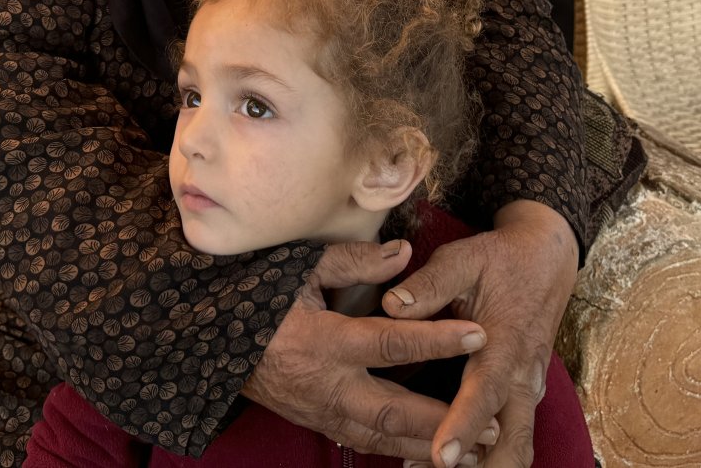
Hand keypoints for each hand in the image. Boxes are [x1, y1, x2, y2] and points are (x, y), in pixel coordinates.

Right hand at [244, 239, 490, 462]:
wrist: (208, 341)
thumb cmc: (257, 298)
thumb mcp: (300, 268)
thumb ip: (354, 262)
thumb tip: (404, 253)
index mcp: (324, 341)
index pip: (391, 342)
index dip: (437, 339)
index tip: (479, 335)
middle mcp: (325, 385)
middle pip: (394, 410)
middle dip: (445, 418)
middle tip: (493, 423)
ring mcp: (320, 411)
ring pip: (382, 438)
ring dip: (429, 443)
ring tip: (476, 450)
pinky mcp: (317, 423)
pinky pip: (364, 443)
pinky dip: (399, 450)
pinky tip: (429, 452)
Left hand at [383, 202, 578, 467]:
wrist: (546, 258)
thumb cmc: (500, 259)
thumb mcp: (463, 258)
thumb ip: (429, 284)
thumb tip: (392, 307)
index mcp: (505, 344)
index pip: (485, 393)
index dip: (463, 426)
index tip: (442, 456)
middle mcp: (522, 376)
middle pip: (512, 441)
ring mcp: (527, 389)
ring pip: (515, 447)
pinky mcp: (523, 394)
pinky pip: (511, 437)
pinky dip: (488, 459)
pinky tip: (444, 466)